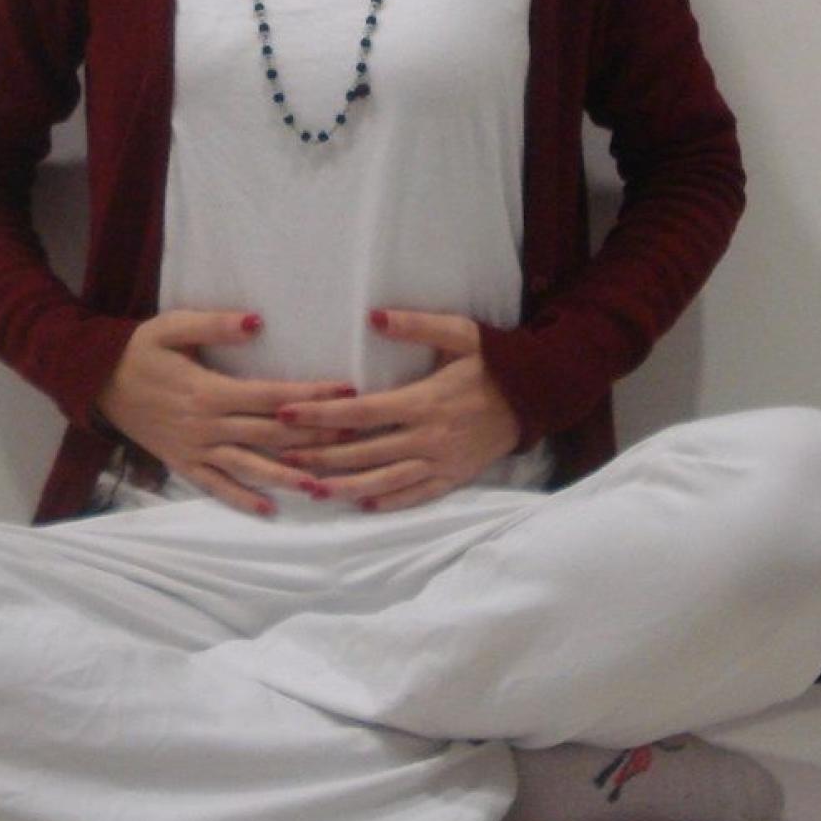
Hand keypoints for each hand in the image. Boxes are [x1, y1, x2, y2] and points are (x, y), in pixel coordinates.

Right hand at [94, 309, 358, 516]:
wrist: (97, 381)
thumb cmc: (140, 349)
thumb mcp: (173, 327)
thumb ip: (215, 325)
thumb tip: (257, 322)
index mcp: (209, 391)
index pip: (271, 396)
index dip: (309, 395)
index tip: (345, 392)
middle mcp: (206, 425)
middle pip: (269, 434)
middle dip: (313, 437)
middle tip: (353, 438)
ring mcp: (195, 449)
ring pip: (248, 466)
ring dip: (286, 476)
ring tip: (322, 485)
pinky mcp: (183, 464)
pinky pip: (216, 487)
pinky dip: (242, 500)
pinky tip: (270, 510)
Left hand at [273, 309, 520, 511]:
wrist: (538, 395)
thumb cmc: (494, 360)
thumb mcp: (460, 333)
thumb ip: (416, 324)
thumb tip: (373, 317)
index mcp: (424, 401)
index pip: (361, 412)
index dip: (321, 415)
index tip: (287, 414)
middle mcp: (429, 437)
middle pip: (364, 452)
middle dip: (320, 455)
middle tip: (282, 457)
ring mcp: (442, 461)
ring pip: (385, 480)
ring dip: (346, 486)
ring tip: (312, 489)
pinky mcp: (455, 477)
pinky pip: (416, 495)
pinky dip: (388, 502)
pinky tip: (362, 504)